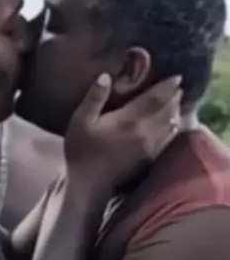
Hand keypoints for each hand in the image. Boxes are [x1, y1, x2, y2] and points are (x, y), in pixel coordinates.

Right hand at [64, 73, 181, 187]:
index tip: (177, 77)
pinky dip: (172, 128)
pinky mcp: (148, 157)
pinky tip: (172, 125)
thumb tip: (106, 75)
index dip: (167, 86)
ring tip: (177, 102)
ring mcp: (149, 146)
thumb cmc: (82, 151)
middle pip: (166, 110)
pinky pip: (167, 139)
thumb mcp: (81, 120)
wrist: (89, 184)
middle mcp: (144, 130)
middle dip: (174, 97)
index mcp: (128, 118)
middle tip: (179, 87)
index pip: (154, 98)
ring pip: (169, 124)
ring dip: (175, 111)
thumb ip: (95, 97)